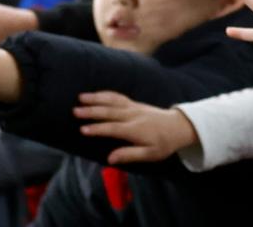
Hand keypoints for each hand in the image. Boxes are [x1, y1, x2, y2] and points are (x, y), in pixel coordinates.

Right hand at [73, 91, 198, 164]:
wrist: (178, 126)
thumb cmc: (163, 143)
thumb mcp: (150, 155)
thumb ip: (129, 155)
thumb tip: (110, 159)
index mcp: (136, 130)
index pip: (113, 128)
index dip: (97, 129)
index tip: (83, 130)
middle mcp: (133, 116)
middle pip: (109, 112)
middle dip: (91, 111)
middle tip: (75, 111)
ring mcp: (133, 107)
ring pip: (112, 101)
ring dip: (96, 98)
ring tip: (80, 97)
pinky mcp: (134, 103)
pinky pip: (117, 96)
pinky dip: (105, 94)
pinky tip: (95, 94)